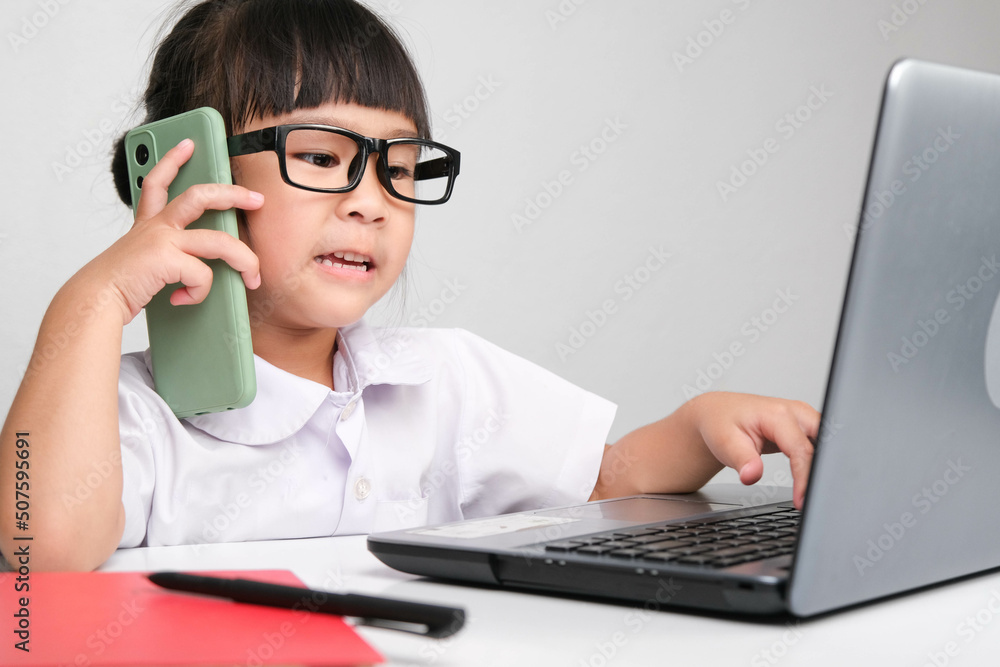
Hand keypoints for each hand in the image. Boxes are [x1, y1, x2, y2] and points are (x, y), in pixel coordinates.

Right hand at [95, 138, 263, 322]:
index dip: (173, 159)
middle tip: (257, 199)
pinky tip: (183, 299)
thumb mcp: (143, 261)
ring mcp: (164, 239)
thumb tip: (198, 269)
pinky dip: (200, 292)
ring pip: (221, 240)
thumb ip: (167, 256)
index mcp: (148, 224)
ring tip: (253, 276)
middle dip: (234, 194)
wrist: (95, 299)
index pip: (158, 181)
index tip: (188, 144)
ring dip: (246, 261)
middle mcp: (156, 226)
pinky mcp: (169, 258)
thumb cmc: (120, 285)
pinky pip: (205, 275)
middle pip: (201, 196)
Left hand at [684, 392, 818, 508]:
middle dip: (825, 470)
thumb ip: (742, 461)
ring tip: (819, 491)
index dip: (804, 478)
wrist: (718, 413)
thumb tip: (752, 476)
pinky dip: (821, 462)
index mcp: (778, 414)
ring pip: (827, 442)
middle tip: (819, 497)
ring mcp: (802, 418)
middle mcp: (795, 412)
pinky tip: (815, 480)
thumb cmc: (721, 424)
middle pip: (825, 443)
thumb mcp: (725, 443)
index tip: (802, 501)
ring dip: (825, 466)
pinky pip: (821, 444)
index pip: (801, 449)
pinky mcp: (804, 426)